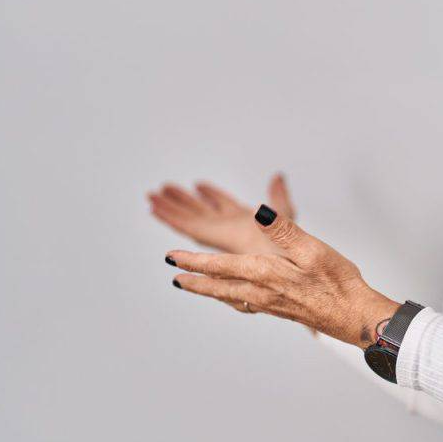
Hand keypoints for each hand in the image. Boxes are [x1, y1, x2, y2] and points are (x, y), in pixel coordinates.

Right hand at [148, 173, 295, 256]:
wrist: (286, 265)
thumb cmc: (290, 248)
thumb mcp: (285, 213)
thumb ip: (278, 197)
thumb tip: (277, 176)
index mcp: (244, 221)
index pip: (223, 205)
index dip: (211, 194)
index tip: (198, 184)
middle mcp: (228, 227)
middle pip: (201, 210)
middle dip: (184, 200)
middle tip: (162, 189)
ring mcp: (219, 233)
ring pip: (190, 217)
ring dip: (171, 207)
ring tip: (152, 196)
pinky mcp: (212, 237)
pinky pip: (187, 225)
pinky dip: (171, 217)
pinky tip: (156, 210)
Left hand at [166, 204, 401, 347]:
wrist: (352, 315)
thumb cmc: (338, 282)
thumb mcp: (313, 248)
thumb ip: (284, 229)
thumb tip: (259, 212)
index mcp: (265, 273)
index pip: (220, 266)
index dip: (194, 261)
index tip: (172, 257)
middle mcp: (261, 291)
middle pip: (218, 286)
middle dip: (194, 280)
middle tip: (175, 277)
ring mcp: (269, 303)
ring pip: (228, 296)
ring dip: (208, 291)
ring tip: (195, 286)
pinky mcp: (280, 309)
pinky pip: (244, 303)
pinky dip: (229, 298)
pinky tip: (234, 298)